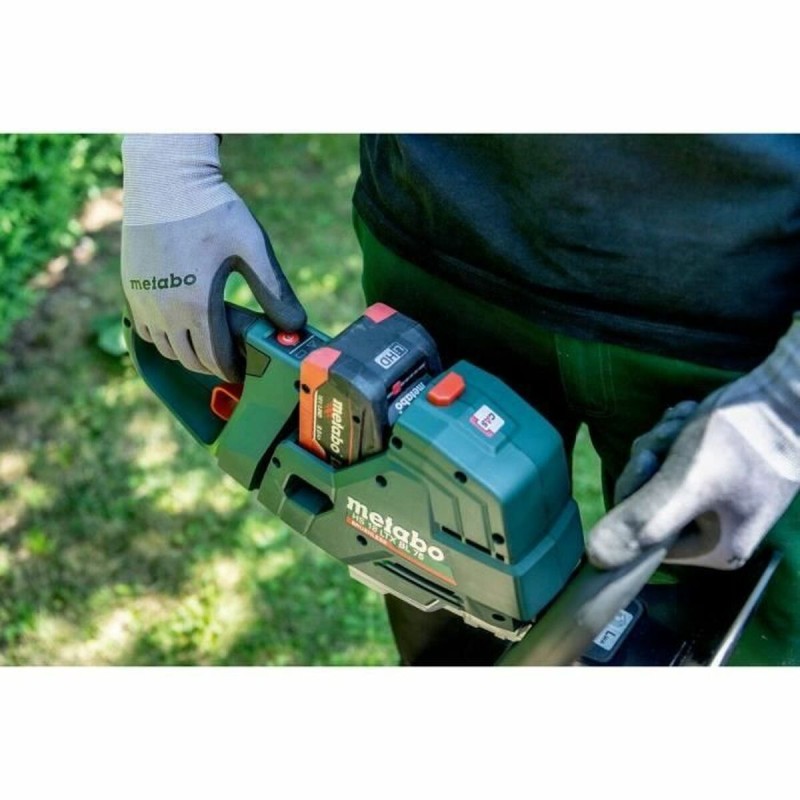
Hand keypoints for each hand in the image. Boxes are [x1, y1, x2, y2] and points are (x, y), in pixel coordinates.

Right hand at [121, 134, 305, 381]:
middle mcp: (165, 310)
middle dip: (213, 365)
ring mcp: (143, 300)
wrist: (166, 178)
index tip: (245, 370)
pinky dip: (164, 337)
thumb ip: (275, 291)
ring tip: (210, 343)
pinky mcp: (130, 287)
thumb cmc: (213, 210)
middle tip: (232, 359)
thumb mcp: (253, 248)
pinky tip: (183, 324)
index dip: (232, 370)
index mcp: (196, 305)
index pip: (215, 359)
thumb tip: (295, 327)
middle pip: (190, 359)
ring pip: (166, 349)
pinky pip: (145, 330)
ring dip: (188, 353)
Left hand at [586, 319, 799, 570]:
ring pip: (659, 475)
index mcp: (714, 552)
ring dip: (663, 441)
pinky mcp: (717, 476)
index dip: (636, 492)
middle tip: (672, 433)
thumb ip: (643, 520)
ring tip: (686, 421)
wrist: (785, 394)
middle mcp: (717, 535)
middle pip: (649, 502)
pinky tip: (690, 416)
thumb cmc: (741, 438)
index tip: (651, 460)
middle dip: (652, 459)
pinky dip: (676, 433)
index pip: (641, 534)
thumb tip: (596, 556)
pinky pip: (675, 458)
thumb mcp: (686, 481)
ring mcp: (719, 505)